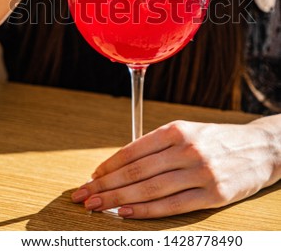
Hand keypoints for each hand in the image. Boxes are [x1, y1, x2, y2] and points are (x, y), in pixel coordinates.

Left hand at [71, 120, 275, 218]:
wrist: (259, 148)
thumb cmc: (217, 140)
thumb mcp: (189, 131)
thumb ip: (159, 145)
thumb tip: (124, 163)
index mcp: (178, 130)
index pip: (134, 150)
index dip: (110, 165)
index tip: (93, 176)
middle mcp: (187, 149)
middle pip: (137, 171)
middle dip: (106, 185)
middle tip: (84, 195)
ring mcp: (200, 172)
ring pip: (150, 189)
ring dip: (119, 200)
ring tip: (97, 206)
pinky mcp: (213, 194)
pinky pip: (172, 205)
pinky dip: (146, 211)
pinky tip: (126, 214)